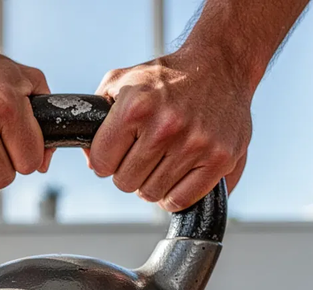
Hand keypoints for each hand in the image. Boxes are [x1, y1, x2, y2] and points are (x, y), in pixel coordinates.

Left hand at [88, 46, 252, 211]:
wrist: (220, 66)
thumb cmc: (167, 78)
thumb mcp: (121, 83)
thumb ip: (97, 120)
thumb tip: (92, 162)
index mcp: (136, 107)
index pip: (102, 163)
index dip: (106, 160)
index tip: (118, 151)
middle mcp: (166, 126)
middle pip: (125, 183)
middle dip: (130, 171)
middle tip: (144, 154)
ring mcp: (195, 144)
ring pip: (151, 194)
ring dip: (152, 183)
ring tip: (163, 160)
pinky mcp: (220, 158)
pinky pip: (181, 201)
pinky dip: (174, 195)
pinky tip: (177, 174)